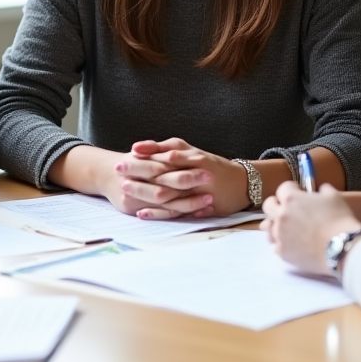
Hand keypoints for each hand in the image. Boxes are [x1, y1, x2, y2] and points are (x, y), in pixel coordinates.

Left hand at [112, 138, 250, 217]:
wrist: (242, 183)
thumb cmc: (209, 165)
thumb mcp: (190, 151)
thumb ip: (165, 148)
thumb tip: (136, 148)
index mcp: (192, 156)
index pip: (164, 154)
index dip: (144, 155)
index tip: (125, 155)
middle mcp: (194, 172)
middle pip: (163, 171)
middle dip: (139, 170)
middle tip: (118, 169)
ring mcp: (196, 191)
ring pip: (168, 192)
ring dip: (145, 190)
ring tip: (125, 188)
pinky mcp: (198, 207)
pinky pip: (176, 211)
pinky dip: (159, 212)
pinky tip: (142, 213)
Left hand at [261, 181, 360, 275]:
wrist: (342, 249)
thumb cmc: (340, 221)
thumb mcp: (334, 197)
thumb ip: (323, 189)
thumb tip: (321, 189)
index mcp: (291, 198)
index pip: (283, 188)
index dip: (292, 189)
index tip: (298, 192)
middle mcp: (281, 214)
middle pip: (269, 205)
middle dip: (277, 204)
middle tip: (288, 209)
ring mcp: (279, 234)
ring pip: (268, 226)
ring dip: (275, 224)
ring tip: (287, 228)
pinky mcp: (282, 251)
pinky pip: (275, 244)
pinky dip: (282, 243)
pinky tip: (291, 244)